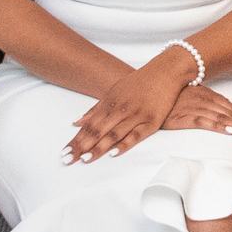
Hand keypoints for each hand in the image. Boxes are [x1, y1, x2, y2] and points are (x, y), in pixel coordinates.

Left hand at [69, 57, 186, 161]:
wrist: (166, 72)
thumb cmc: (139, 82)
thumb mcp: (114, 91)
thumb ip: (96, 109)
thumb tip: (77, 122)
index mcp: (109, 103)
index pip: (89, 125)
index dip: (76, 140)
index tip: (65, 152)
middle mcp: (120, 109)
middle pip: (97, 131)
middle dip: (81, 146)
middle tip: (68, 159)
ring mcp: (136, 115)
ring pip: (113, 135)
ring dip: (98, 148)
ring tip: (85, 159)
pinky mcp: (151, 121)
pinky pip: (136, 135)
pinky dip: (124, 144)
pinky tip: (113, 154)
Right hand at [166, 84, 231, 145]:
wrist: (149, 94)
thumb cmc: (173, 96)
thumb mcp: (198, 94)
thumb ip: (218, 101)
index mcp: (211, 95)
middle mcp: (206, 100)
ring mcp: (195, 107)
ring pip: (223, 119)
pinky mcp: (183, 116)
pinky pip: (204, 121)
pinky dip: (218, 126)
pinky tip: (230, 131)